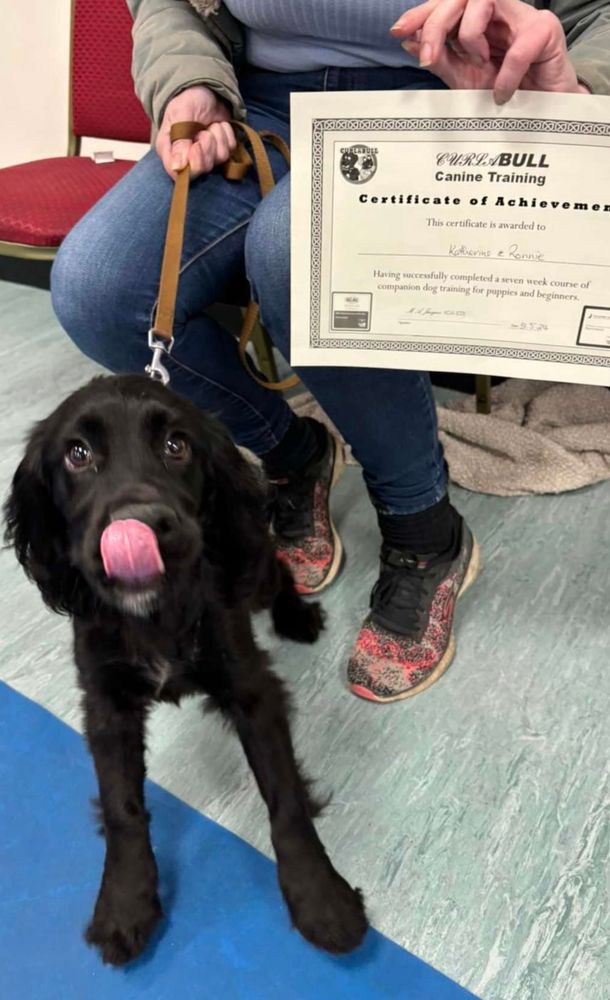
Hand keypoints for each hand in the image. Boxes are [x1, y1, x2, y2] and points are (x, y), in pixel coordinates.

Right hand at [156, 85, 236, 178]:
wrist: (205, 91)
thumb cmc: (187, 101)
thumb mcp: (180, 115)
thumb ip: (179, 141)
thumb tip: (177, 168)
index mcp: (170, 151)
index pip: (178, 175)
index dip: (191, 164)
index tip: (196, 146)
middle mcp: (186, 158)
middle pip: (202, 169)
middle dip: (207, 147)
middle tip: (203, 131)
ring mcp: (206, 156)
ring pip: (219, 159)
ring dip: (218, 137)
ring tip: (210, 125)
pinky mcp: (220, 151)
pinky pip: (230, 150)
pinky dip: (227, 134)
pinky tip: (218, 125)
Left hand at [391, 0, 588, 103]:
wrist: (544, 115)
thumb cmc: (508, 93)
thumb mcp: (465, 79)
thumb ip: (441, 60)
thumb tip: (410, 41)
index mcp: (479, 18)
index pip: (448, 2)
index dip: (422, 13)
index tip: (399, 31)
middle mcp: (500, 10)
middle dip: (437, 23)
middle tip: (428, 56)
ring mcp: (523, 16)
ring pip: (484, 1)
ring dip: (470, 36)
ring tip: (480, 65)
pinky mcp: (546, 31)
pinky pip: (516, 48)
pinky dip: (504, 75)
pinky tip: (503, 93)